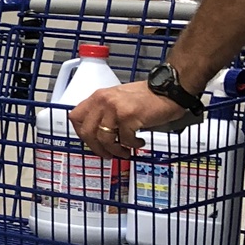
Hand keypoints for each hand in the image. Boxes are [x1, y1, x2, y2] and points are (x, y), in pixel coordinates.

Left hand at [70, 80, 191, 155]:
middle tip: (107, 154)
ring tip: (125, 151)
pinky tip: (139, 142)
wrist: (168, 89)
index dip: (81, 133)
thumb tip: (96, 135)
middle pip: (87, 132)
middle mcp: (103, 101)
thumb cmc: (146, 96)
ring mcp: (115, 108)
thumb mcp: (118, 99)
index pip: (75, 117)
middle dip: (97, 148)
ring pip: (105, 139)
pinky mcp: (129, 116)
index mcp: (98, 96)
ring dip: (115, 150)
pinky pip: (124, 139)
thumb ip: (104, 113)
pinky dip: (132, 145)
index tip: (90, 142)